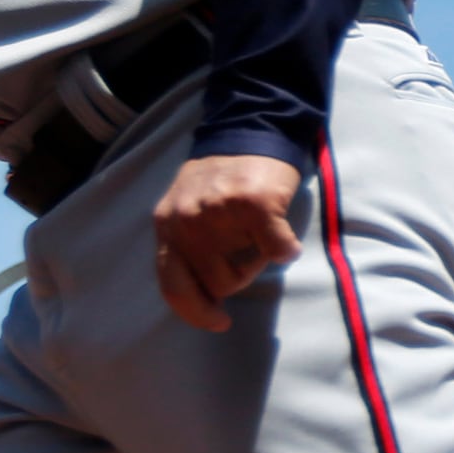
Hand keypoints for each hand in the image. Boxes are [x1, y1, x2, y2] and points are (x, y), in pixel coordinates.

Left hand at [151, 152, 305, 330]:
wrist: (251, 130)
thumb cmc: (223, 178)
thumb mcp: (186, 209)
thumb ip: (184, 245)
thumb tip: (202, 295)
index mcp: (167, 225)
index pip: (173, 286)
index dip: (196, 312)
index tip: (218, 322)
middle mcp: (186, 220)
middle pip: (214, 285)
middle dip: (236, 278)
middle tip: (247, 252)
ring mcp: (218, 212)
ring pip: (242, 272)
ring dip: (257, 262)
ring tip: (260, 235)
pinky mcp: (253, 205)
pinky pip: (276, 250)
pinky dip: (285, 250)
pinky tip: (285, 240)